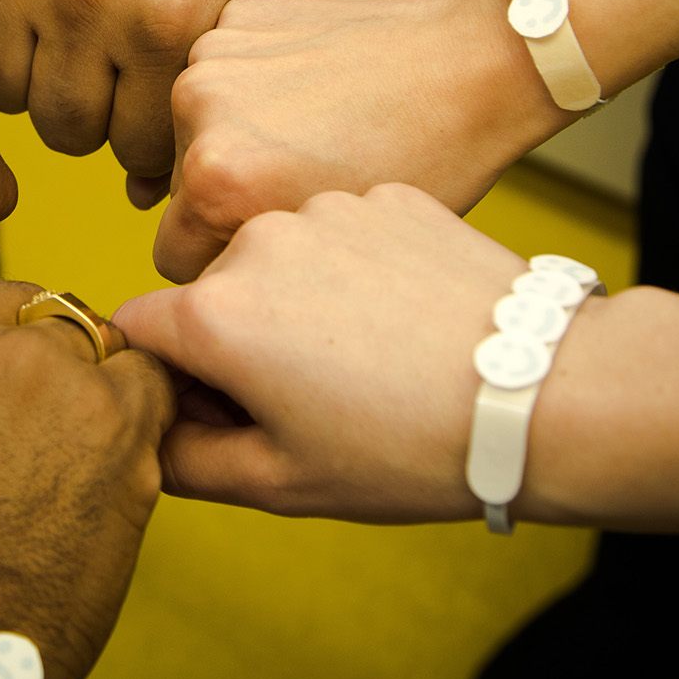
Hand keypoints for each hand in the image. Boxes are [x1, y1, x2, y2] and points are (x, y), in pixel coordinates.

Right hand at [0, 0, 290, 190]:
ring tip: (64, 48)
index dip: (148, 146)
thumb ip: (210, 92)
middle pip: (69, 135)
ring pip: (5, 97)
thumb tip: (149, 196)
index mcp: (168, 17)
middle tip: (104, 81)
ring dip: (35, 86)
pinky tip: (22, 19)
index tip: (148, 117)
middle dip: (92, 122)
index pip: (140, 150)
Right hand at [0, 255, 174, 678]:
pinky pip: (143, 374)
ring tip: (53, 465)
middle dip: (29, 356)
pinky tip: (97, 468)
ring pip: (84, 333)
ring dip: (82, 385)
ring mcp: (29, 359)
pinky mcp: (106, 404)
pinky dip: (135, 415)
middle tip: (17, 437)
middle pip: (22, 300)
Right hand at [116, 183, 537, 521]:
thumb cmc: (410, 448)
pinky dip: (355, 269)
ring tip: (369, 355)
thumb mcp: (283, 483)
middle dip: (235, 337)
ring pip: (277, 257)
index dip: (167, 377)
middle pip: (209, 291)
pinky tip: (404, 316)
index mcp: (216, 313)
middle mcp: (256, 239)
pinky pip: (340, 233)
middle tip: (310, 396)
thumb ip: (188, 461)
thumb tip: (151, 436)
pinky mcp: (385, 195)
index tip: (219, 406)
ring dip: (295, 298)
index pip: (137, 330)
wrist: (541, 392)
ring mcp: (325, 209)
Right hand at [155, 0, 576, 282]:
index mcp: (216, 180)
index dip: (225, 265)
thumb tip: (208, 281)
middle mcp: (198, 111)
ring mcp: (214, 54)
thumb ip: (255, 267)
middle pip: (181, 191)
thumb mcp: (335, 248)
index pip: (173, 258)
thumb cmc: (428, 163)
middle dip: (227, 196)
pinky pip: (222, 76)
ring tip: (313, 133)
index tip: (274, 250)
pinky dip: (253, 86)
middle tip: (301, 184)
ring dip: (235, 137)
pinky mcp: (236, 16)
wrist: (473, 62)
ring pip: (196, 131)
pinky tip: (314, 89)